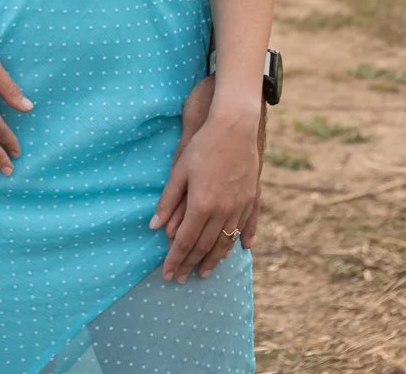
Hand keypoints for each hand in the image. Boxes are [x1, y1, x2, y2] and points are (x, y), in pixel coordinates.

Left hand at [151, 102, 259, 282]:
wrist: (235, 127)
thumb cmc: (203, 145)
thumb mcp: (180, 170)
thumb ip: (168, 201)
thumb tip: (154, 226)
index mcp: (201, 205)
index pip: (185, 241)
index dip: (175, 259)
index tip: (167, 274)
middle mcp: (222, 211)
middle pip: (204, 246)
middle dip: (190, 264)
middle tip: (181, 278)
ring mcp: (239, 206)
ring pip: (225, 241)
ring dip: (214, 259)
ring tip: (204, 272)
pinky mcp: (251, 198)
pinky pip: (246, 227)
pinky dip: (239, 241)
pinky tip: (239, 251)